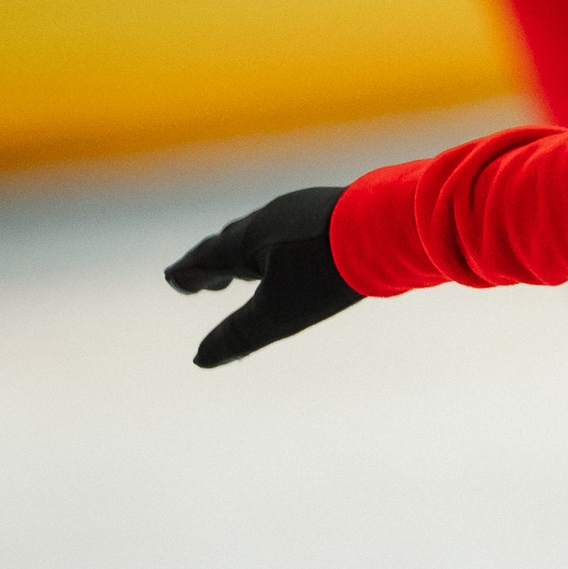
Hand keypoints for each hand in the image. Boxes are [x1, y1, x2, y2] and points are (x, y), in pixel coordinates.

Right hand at [164, 186, 361, 366]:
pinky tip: (303, 253)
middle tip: (206, 281)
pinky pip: (299, 229)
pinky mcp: (338, 208)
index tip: (174, 279)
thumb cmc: (329, 272)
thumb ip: (240, 335)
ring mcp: (307, 209)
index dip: (189, 273)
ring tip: (248, 270)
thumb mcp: (280, 312)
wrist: (393, 225)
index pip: (208, 257)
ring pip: (268, 234)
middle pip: (235, 242)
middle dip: (217, 264)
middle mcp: (273, 217)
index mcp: (250, 238)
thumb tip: (200, 359)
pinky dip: (285, 246)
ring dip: (252, 255)